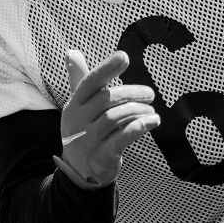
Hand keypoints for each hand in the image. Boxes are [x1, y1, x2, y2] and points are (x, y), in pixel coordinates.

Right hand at [52, 50, 159, 188]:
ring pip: (116, 117)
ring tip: (151, 111)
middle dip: (132, 93)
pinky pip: (123, 138)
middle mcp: (77, 121)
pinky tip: (153, 121)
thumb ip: (79, 79)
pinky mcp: (101, 157)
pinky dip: (140, 127)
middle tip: (150, 94)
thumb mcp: (79, 106)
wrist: (80, 171)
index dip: (106, 68)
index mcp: (73, 105)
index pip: (89, 82)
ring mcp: (88, 141)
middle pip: (107, 100)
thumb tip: (71, 52)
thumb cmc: (84, 130)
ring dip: (139, 111)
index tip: (124, 56)